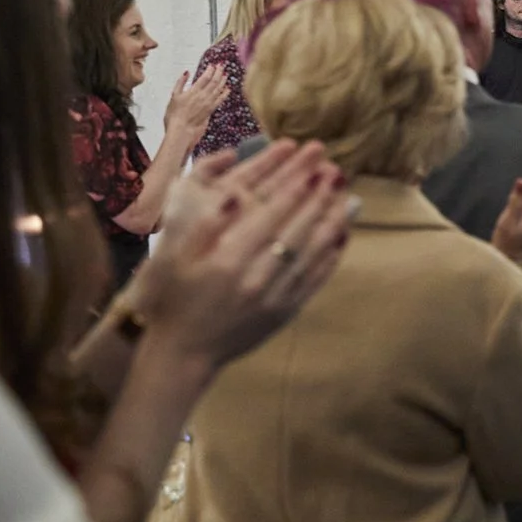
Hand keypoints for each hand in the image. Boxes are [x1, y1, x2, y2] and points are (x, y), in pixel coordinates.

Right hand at [124, 141, 353, 368]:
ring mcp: (274, 298)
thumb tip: (236, 195)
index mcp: (228, 260)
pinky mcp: (285, 313)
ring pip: (313, 255)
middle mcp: (256, 278)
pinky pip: (315, 281)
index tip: (314, 169)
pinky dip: (331, 258)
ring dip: (333, 224)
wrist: (183, 352)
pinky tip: (342, 237)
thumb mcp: (172, 259)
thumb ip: (204, 226)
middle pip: (298, 231)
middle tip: (338, 173)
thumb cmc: (173, 299)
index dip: (295, 191)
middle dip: (320, 200)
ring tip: (350, 199)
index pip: (270, 218)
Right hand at [164, 65, 229, 135]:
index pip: (205, 77)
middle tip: (221, 66)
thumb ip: (180, 83)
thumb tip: (186, 73)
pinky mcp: (211, 110)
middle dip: (218, 72)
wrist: (181, 129)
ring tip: (225, 74)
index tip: (212, 65)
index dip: (210, 70)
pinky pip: (220, 99)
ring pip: (219, 89)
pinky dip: (225, 93)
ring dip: (223, 80)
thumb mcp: (174, 96)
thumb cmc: (175, 115)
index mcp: (193, 91)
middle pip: (214, 81)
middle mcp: (203, 96)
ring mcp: (208, 103)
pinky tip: (227, 89)